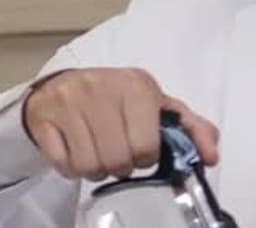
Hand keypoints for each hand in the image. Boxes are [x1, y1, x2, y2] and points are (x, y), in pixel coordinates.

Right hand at [21, 68, 220, 181]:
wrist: (64, 86)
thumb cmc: (118, 101)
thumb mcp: (157, 107)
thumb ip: (190, 129)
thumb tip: (211, 156)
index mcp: (137, 85)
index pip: (147, 146)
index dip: (146, 157)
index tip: (141, 151)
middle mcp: (102, 88)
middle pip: (117, 160)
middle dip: (120, 166)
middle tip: (118, 154)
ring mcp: (70, 101)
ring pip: (88, 166)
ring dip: (95, 169)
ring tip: (97, 152)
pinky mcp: (43, 116)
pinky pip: (62, 164)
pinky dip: (69, 167)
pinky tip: (74, 149)